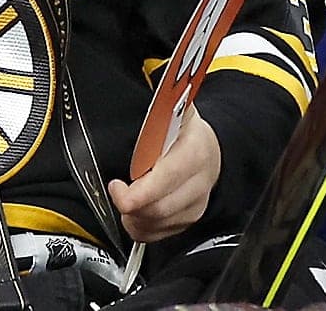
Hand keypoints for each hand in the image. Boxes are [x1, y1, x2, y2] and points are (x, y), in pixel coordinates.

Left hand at [108, 110, 220, 243]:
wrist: (209, 147)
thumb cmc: (182, 127)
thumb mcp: (170, 108)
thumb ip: (156, 106)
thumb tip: (141, 92)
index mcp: (193, 151)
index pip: (166, 179)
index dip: (138, 192)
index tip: (117, 187)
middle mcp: (199, 181)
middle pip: (162, 208)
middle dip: (132, 207)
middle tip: (117, 192)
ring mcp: (197, 202)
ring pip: (162, 224)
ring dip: (136, 219)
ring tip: (125, 202)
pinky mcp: (192, 217)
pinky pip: (164, 233)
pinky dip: (144, 229)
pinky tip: (136, 216)